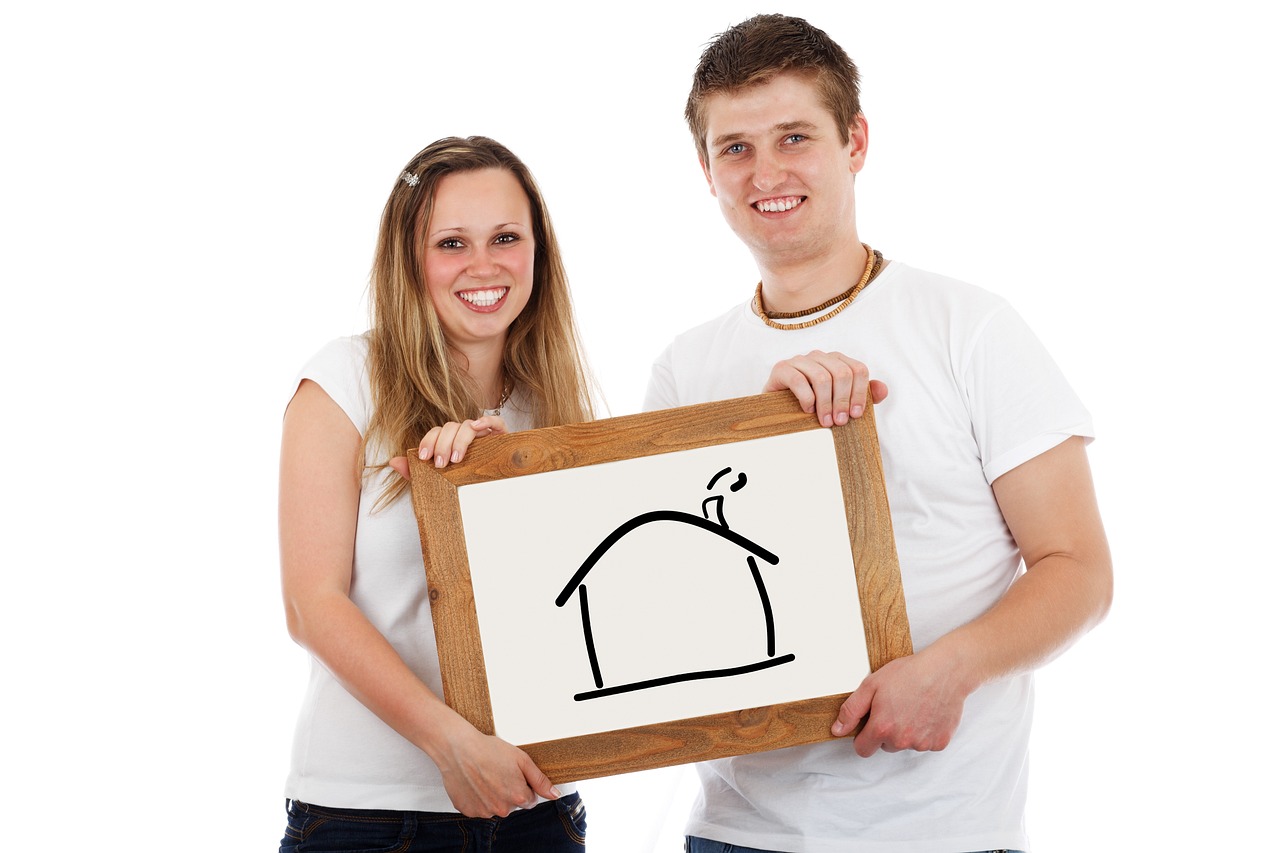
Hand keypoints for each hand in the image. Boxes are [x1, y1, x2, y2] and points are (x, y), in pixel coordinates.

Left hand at [388, 415, 508, 478]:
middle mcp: (466, 436)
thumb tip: (392, 461)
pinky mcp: (502, 436)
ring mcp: (484, 435)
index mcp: (451, 442)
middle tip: (441, 464)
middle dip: (442, 444)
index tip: (425, 458)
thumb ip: (416, 472)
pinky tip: (478, 427)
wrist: (496, 499)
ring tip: (456, 459)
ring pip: (467, 425)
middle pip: (450, 427)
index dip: (429, 441)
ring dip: (459, 440)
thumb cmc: (466, 487)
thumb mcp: (438, 482)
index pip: (437, 432)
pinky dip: (486, 421)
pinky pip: (495, 421)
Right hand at [433, 723, 559, 817]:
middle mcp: (502, 810)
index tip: (513, 773)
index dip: (524, 785)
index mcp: (518, 798)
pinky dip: (478, 797)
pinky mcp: (468, 810)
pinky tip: (474, 782)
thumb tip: (555, 794)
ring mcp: (484, 812)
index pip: (530, 799)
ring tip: (484, 775)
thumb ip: (540, 780)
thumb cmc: (489, 750)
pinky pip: (479, 807)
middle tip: (498, 771)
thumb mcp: (522, 760)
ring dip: (493, 795)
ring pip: (495, 806)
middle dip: (509, 791)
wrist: (458, 748)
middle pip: (512, 804)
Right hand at [764, 351, 887, 426]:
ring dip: (826, 403)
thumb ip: (862, 396)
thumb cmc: (812, 407)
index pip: (858, 369)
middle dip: (843, 401)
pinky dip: (807, 398)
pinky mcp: (782, 368)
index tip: (856, 415)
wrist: (778, 411)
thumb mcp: (839, 403)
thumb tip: (884, 390)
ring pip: (822, 377)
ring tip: (825, 422)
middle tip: (840, 422)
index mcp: (836, 361)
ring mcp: (799, 360)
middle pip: (842, 373)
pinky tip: (807, 411)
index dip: (860, 393)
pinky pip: (799, 380)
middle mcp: (819, 356)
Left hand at [830, 648, 968, 757]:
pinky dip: (925, 732)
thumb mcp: (871, 685)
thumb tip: (837, 730)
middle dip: (886, 731)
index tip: (870, 723)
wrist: (945, 671)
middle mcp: (902, 741)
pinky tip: (927, 712)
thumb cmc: (909, 674)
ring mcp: (922, 744)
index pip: (863, 750)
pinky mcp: (939, 743)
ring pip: (906, 745)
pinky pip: (925, 743)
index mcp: (882, 728)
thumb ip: (851, 711)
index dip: (863, 736)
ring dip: (906, 732)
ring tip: (913, 706)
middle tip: (895, 707)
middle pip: (885, 746)